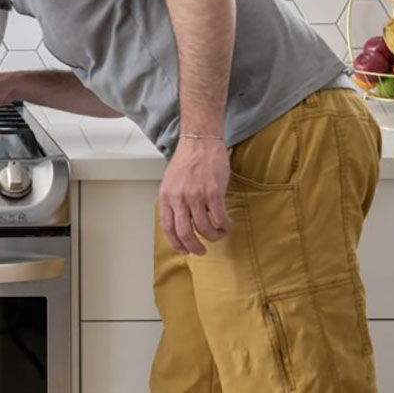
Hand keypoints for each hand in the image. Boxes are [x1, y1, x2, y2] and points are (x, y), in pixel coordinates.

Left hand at [158, 139, 232, 255]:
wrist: (200, 141)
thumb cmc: (187, 159)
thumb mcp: (171, 180)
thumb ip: (173, 200)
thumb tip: (180, 220)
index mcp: (166, 196)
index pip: (168, 227)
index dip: (176, 243)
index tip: (183, 250)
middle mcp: (179, 198)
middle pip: (184, 232)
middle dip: (193, 247)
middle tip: (201, 251)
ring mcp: (196, 196)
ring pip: (204, 228)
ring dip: (213, 236)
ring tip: (218, 235)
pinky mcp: (213, 192)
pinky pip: (219, 218)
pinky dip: (224, 226)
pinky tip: (226, 225)